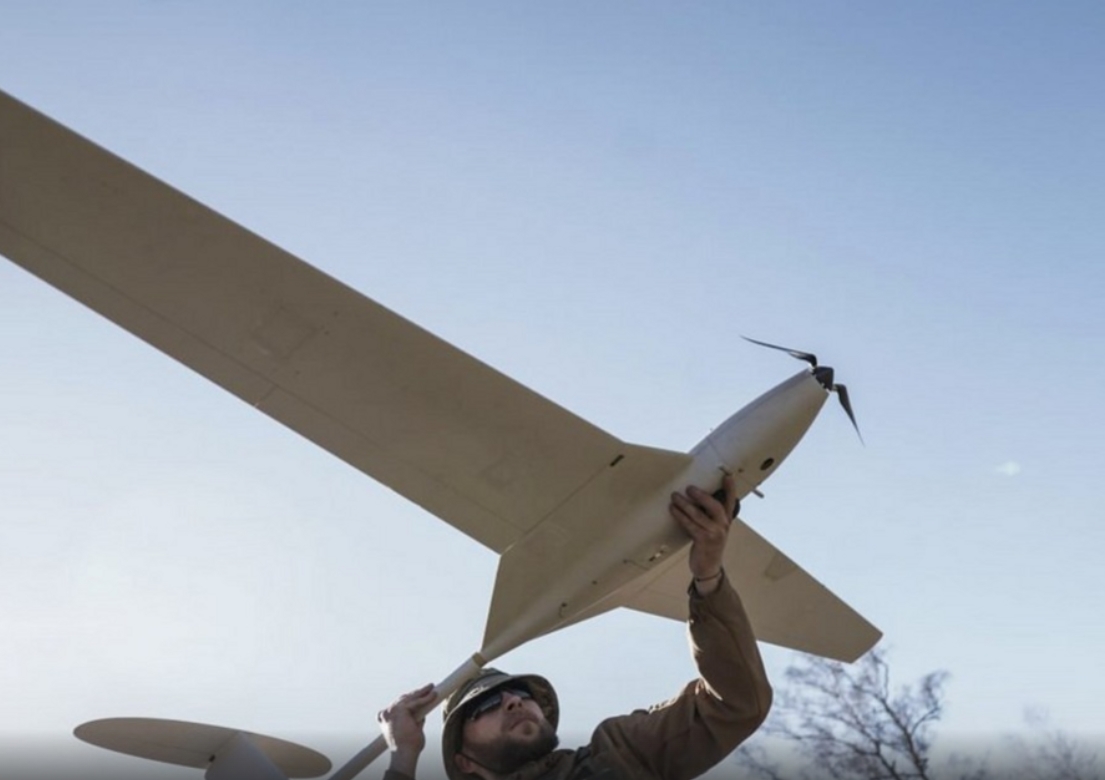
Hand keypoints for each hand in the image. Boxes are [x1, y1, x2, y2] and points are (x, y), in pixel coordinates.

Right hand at [378, 682, 435, 775]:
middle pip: (404, 698)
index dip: (410, 698)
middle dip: (417, 693)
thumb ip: (415, 718)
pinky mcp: (400, 709)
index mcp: (385, 718)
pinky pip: (416, 701)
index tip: (419, 693)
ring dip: (422, 692)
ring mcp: (391, 710)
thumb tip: (422, 711)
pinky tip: (433, 694)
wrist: (404, 754)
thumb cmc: (407, 746)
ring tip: (431, 688)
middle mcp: (386, 713)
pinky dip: (426, 698)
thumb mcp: (411, 728)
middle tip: (428, 688)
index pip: (398, 704)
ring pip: (410, 698)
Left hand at [669, 473, 736, 594]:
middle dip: (701, 496)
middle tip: (689, 488)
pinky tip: (673, 510)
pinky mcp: (704, 541)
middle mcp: (723, 526)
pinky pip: (690, 525)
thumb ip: (709, 515)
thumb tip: (696, 496)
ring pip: (698, 515)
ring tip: (675, 496)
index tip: (728, 476)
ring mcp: (714, 534)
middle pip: (715, 506)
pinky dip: (680, 516)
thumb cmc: (708, 544)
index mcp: (726, 521)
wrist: (708, 567)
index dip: (730, 489)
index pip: (730, 502)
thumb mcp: (714, 528)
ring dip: (685, 504)